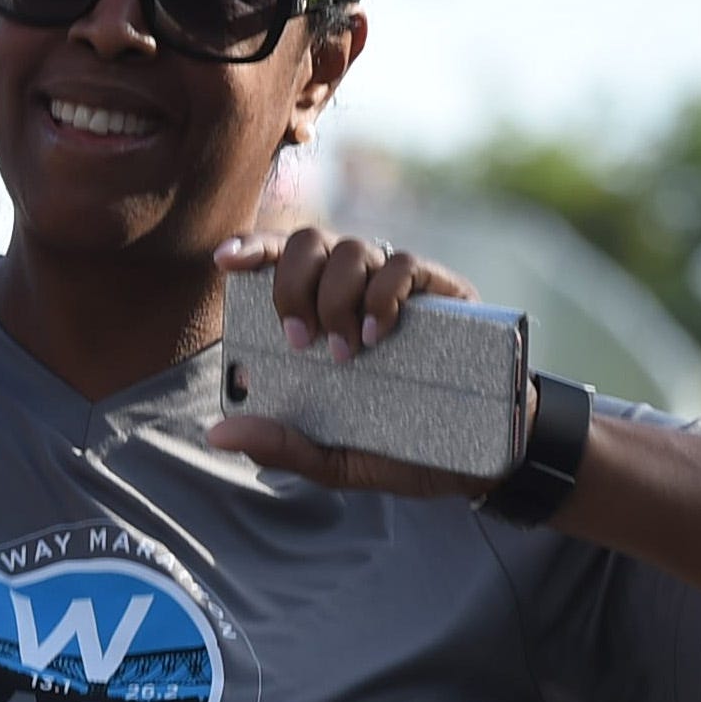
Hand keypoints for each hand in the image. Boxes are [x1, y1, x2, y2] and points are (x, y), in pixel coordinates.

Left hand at [199, 227, 509, 500]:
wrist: (482, 458)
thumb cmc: (404, 450)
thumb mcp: (336, 459)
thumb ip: (281, 445)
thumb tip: (217, 433)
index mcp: (322, 316)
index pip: (281, 260)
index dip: (251, 247)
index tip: (225, 261)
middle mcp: (356, 290)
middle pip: (309, 242)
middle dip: (292, 285)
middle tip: (300, 341)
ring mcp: (399, 288)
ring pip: (353, 248)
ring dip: (336, 295)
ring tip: (346, 352)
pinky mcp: (443, 294)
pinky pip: (404, 265)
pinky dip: (383, 292)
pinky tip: (378, 333)